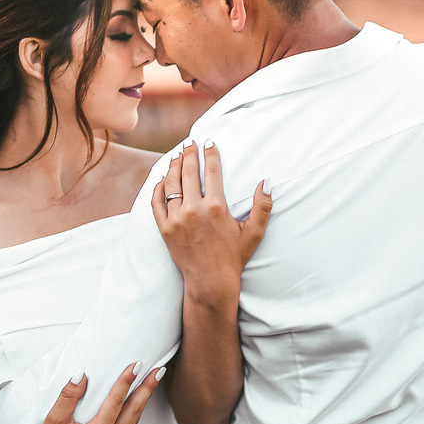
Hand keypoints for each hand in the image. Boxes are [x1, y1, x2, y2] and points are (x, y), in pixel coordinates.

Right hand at [20, 362, 162, 423]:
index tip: (137, 365)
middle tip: (159, 370)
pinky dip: (135, 411)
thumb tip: (82, 375)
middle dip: (148, 388)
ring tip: (153, 381)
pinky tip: (138, 401)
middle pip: (135, 409)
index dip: (127, 380)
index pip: (117, 400)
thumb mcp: (54, 420)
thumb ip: (69, 396)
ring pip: (134, 419)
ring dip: (144, 399)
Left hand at [152, 140, 271, 302]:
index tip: (209, 142)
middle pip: (189, 172)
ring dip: (174, 167)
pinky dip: (158, 188)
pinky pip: (157, 203)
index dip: (211, 154)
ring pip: (171, 184)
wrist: (211, 282)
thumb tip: (267, 181)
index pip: (212, 172)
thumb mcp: (254, 233)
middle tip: (190, 143)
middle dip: (189, 154)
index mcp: (217, 208)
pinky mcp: (164, 229)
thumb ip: (263, 206)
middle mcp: (194, 210)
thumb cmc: (234, 257)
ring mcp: (177, 219)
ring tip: (177, 156)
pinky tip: (161, 179)